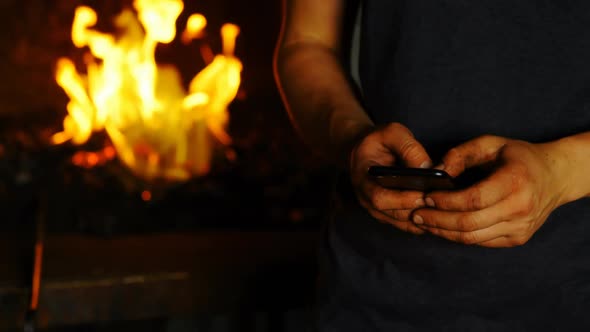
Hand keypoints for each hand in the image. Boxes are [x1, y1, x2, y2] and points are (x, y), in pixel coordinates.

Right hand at [350, 123, 431, 234]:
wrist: (366, 151)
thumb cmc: (378, 141)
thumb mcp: (391, 133)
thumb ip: (408, 147)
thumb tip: (429, 167)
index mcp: (363, 180)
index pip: (379, 198)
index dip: (401, 200)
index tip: (423, 194)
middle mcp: (367, 200)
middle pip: (394, 215)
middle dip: (419, 210)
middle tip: (442, 203)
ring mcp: (378, 210)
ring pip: (404, 224)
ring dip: (425, 219)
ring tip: (446, 209)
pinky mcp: (390, 215)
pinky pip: (408, 225)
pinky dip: (425, 222)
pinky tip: (442, 214)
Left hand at [413, 135, 570, 247]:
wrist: (555, 177)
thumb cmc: (518, 157)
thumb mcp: (491, 143)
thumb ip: (461, 154)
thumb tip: (436, 171)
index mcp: (515, 181)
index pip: (473, 199)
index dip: (445, 201)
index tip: (425, 197)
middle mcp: (520, 208)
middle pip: (469, 223)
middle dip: (437, 220)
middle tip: (416, 214)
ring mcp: (520, 227)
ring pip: (472, 238)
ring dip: (443, 232)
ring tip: (423, 222)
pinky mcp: (517, 239)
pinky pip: (481, 242)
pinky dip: (457, 236)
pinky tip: (442, 227)